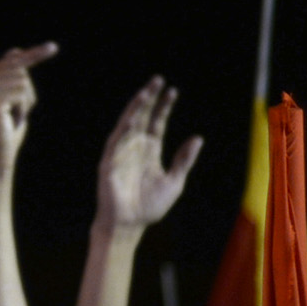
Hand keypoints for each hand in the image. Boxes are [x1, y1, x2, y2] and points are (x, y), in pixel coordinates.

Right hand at [0, 42, 57, 179]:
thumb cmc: (1, 134)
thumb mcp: (7, 100)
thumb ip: (8, 77)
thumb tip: (14, 50)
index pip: (9, 61)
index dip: (33, 55)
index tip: (54, 47)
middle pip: (18, 68)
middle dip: (25, 92)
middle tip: (13, 115)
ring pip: (23, 81)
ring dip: (25, 102)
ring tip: (9, 120)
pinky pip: (22, 92)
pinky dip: (24, 108)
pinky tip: (10, 122)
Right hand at [97, 76, 202, 233]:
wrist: (129, 225)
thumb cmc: (150, 206)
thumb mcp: (175, 181)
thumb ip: (184, 160)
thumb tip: (197, 138)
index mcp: (150, 152)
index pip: (157, 123)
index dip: (164, 107)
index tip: (172, 91)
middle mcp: (135, 148)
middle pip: (142, 118)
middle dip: (150, 100)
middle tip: (158, 80)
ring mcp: (121, 153)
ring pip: (128, 124)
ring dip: (136, 107)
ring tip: (146, 91)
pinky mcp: (109, 162)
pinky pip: (116, 141)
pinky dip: (124, 127)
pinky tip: (133, 115)